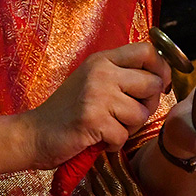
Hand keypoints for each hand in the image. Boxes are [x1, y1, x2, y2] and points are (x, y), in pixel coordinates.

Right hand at [26, 41, 170, 169]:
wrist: (34, 133)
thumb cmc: (68, 110)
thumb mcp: (93, 80)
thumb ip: (121, 75)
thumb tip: (161, 79)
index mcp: (103, 60)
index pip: (147, 51)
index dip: (161, 69)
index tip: (159, 85)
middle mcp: (101, 72)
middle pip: (153, 84)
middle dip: (147, 105)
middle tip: (127, 115)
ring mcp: (97, 95)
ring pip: (141, 114)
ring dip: (129, 128)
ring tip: (108, 127)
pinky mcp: (93, 120)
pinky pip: (124, 136)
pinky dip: (113, 144)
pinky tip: (98, 138)